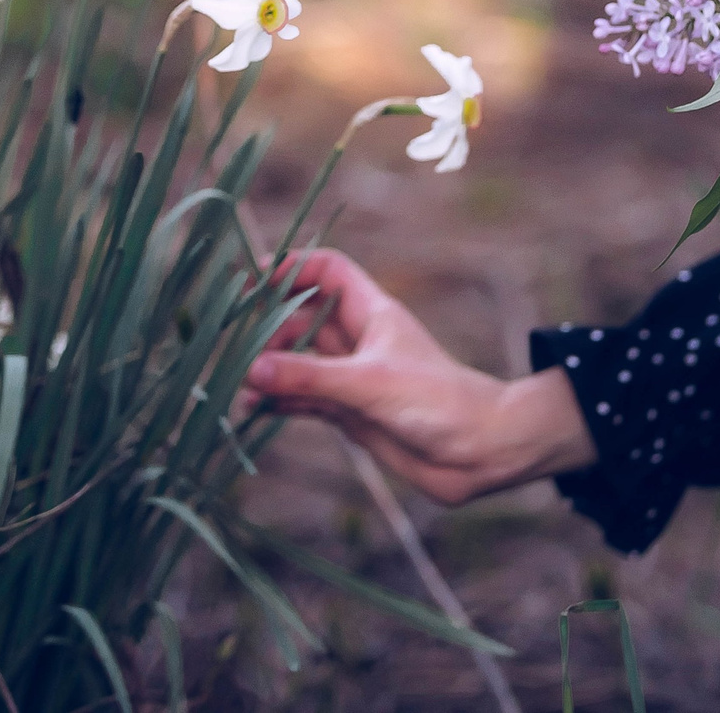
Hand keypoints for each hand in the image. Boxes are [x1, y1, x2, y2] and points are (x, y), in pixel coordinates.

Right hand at [245, 250, 595, 505]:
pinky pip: (305, 400)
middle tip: (240, 346)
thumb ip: (310, 377)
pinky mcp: (352, 414)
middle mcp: (361, 342)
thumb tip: (253, 368)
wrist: (480, 452)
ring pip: (301, 363)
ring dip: (271, 369)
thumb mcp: (369, 383)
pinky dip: (280, 402)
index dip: (295, 267)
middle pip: (304, 318)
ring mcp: (354, 379)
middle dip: (271, 326)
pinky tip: (254, 410)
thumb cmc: (438, 401)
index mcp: (373, 315)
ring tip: (241, 383)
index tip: (257, 277)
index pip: (329, 272)